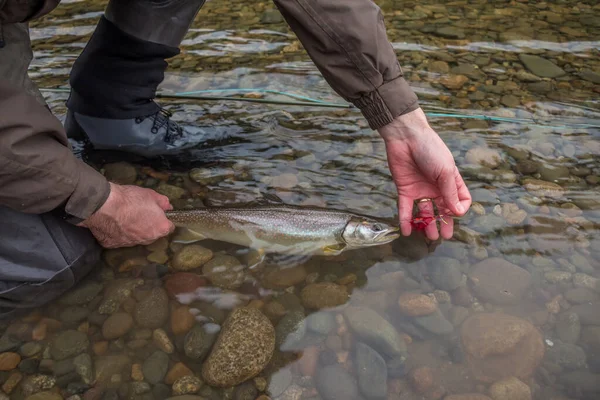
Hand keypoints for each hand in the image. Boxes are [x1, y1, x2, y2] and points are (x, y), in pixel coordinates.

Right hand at [79, 183, 174, 247]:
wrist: (104, 205)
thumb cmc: (130, 199)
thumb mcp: (151, 195)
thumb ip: (163, 202)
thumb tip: (168, 207)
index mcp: (160, 228)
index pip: (168, 227)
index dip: (164, 219)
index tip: (158, 214)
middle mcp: (147, 240)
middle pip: (152, 234)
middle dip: (149, 226)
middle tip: (141, 213)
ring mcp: (130, 244)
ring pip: (136, 238)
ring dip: (134, 230)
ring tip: (126, 217)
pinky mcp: (114, 245)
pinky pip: (119, 239)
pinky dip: (118, 233)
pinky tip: (114, 223)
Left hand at [378, 108, 470, 239]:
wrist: (406, 138)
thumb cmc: (430, 149)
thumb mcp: (445, 171)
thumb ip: (450, 192)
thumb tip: (459, 213)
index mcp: (451, 181)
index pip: (461, 200)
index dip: (460, 209)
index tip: (455, 213)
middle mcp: (436, 187)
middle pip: (443, 210)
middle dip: (444, 223)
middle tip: (443, 237)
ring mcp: (420, 190)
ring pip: (425, 212)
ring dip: (427, 224)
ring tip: (429, 237)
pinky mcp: (405, 190)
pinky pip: (406, 208)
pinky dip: (406, 220)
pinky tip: (407, 232)